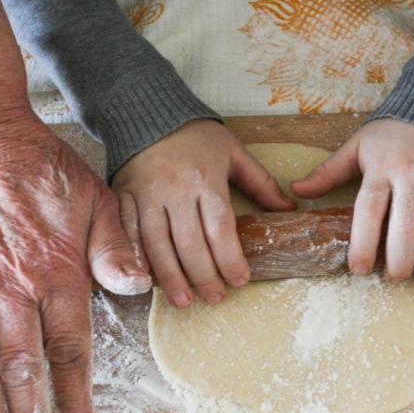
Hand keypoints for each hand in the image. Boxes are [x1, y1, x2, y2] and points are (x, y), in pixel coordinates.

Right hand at [112, 119, 293, 307]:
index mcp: (206, 180)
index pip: (220, 228)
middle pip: (190, 243)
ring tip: (184, 301)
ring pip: (157, 244)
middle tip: (216, 298)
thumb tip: (289, 209)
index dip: (230, 258)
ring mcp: (147, 196)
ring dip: (171, 277)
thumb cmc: (196, 136)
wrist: (148, 111)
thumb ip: (261, 183)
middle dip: (204, 276)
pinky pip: (128, 233)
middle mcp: (175, 191)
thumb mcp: (233, 152)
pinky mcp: (124, 197)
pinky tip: (147, 281)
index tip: (240, 280)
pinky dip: (137, 259)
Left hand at [291, 119, 413, 282]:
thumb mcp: (358, 145)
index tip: (358, 270)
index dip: (363, 243)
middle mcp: (412, 172)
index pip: (369, 210)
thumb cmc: (393, 130)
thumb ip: (329, 171)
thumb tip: (296, 190)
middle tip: (395, 279)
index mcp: (381, 167)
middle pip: (406, 224)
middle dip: (400, 258)